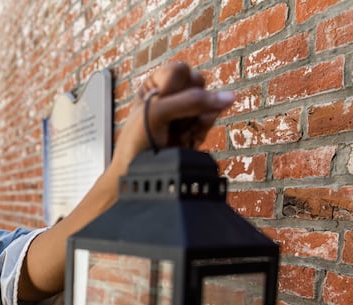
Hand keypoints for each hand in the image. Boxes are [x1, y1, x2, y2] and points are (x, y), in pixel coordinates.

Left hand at [115, 62, 234, 163]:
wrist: (139, 173)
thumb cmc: (137, 141)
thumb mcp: (156, 113)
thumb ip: (190, 101)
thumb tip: (229, 97)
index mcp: (156, 84)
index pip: (180, 70)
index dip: (174, 87)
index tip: (162, 103)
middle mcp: (172, 94)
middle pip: (198, 84)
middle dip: (187, 103)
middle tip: (170, 120)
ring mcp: (186, 111)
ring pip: (208, 102)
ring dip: (193, 120)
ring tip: (176, 133)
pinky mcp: (196, 128)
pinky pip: (211, 118)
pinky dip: (200, 129)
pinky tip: (186, 138)